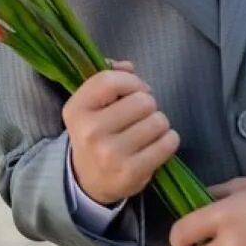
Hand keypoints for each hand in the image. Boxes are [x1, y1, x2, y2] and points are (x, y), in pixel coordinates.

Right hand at [61, 60, 179, 205]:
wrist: (87, 179)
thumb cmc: (95, 132)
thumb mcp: (90, 104)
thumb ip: (107, 78)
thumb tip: (129, 67)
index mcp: (77, 110)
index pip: (111, 80)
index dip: (132, 81)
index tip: (135, 90)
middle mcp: (91, 131)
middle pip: (143, 101)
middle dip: (147, 104)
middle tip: (139, 116)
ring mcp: (112, 154)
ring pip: (158, 121)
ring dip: (159, 123)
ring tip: (147, 131)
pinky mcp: (133, 172)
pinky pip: (168, 143)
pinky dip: (168, 140)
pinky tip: (156, 144)